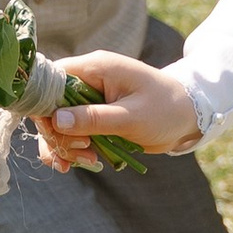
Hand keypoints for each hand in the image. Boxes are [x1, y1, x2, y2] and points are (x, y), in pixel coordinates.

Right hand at [37, 52, 200, 170]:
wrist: (187, 117)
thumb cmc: (165, 109)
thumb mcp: (131, 117)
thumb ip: (94, 118)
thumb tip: (56, 120)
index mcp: (95, 68)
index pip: (51, 81)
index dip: (44, 107)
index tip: (59, 132)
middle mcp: (87, 81)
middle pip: (49, 106)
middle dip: (58, 134)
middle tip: (82, 151)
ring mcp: (89, 101)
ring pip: (57, 123)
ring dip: (64, 146)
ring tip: (85, 162)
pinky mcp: (93, 119)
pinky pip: (70, 134)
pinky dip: (71, 150)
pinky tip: (80, 164)